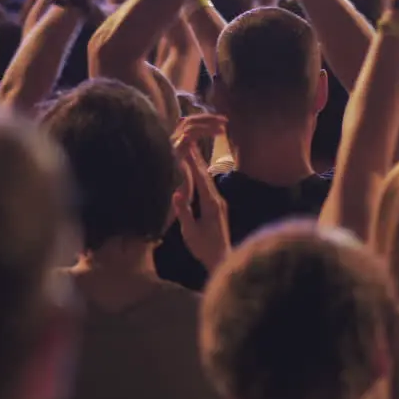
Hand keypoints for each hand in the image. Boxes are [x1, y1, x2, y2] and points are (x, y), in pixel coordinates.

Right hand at [171, 114, 230, 271]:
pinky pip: (209, 187)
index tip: (185, 147)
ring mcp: (220, 203)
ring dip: (199, 165)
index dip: (192, 163)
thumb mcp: (190, 231)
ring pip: (208, 180)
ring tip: (192, 149)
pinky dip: (202, 176)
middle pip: (205, 175)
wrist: (222, 259)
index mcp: (211, 204)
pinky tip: (198, 171)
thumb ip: (184, 211)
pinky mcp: (219, 208)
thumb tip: (176, 193)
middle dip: (196, 158)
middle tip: (189, 139)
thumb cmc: (204, 248)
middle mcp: (218, 200)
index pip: (200, 179)